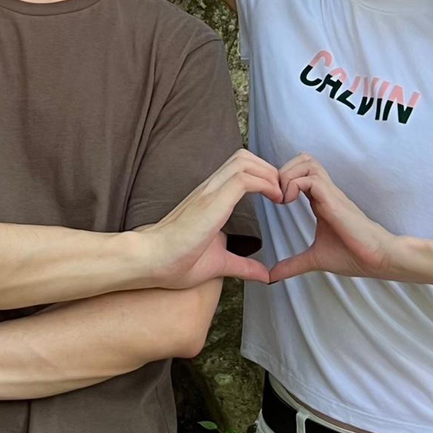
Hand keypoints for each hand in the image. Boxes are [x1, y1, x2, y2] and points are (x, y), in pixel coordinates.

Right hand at [140, 149, 281, 287]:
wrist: (150, 260)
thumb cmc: (176, 261)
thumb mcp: (219, 263)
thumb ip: (242, 265)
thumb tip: (265, 275)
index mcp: (210, 198)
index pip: (239, 169)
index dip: (263, 176)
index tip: (277, 197)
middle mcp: (210, 188)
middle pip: (245, 157)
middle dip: (269, 169)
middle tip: (282, 193)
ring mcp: (210, 191)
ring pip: (245, 161)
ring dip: (269, 173)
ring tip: (280, 195)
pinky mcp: (212, 200)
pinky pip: (244, 179)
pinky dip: (265, 183)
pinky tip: (275, 200)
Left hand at [266, 154, 399, 282]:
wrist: (378, 259)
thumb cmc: (352, 255)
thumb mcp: (315, 259)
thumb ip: (292, 265)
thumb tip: (271, 277)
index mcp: (320, 200)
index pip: (299, 172)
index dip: (282, 180)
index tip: (274, 201)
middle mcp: (325, 191)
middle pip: (302, 159)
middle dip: (282, 170)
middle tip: (276, 195)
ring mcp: (330, 193)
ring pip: (306, 161)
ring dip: (287, 175)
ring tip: (283, 198)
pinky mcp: (333, 200)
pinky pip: (310, 179)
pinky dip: (293, 185)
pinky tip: (289, 202)